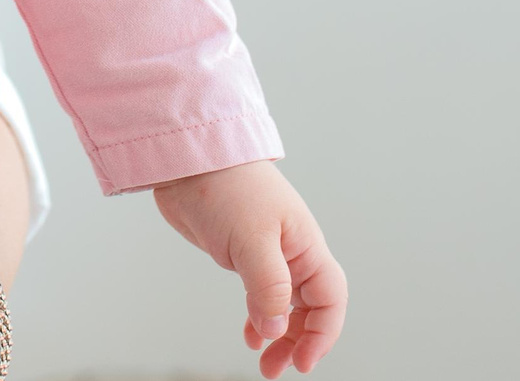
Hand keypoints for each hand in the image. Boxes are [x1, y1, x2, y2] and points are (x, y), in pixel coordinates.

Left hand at [152, 160, 346, 376]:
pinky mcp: (242, 254)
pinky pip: (261, 295)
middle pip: (310, 308)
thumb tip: (276, 329)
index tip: (303, 362)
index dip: (323, 334)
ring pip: (285, 305)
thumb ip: (267, 285)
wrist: (189, 159)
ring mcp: (268, 254)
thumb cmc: (226, 187)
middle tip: (277, 369)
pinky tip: (251, 335)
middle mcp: (292, 252)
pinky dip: (260, 318)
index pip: (330, 299)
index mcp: (305, 245)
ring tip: (264, 362)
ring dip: (280, 335)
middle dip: (299, 342)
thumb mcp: (251, 238)